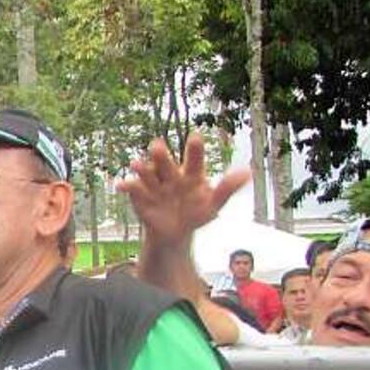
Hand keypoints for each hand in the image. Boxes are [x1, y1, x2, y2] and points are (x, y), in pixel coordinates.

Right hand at [116, 133, 250, 244]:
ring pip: (148, 173)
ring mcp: (154, 184)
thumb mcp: (213, 204)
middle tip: (157, 145)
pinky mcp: (140, 195)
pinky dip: (127, 185)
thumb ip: (226, 189)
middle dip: (161, 155)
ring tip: (137, 164)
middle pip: (166, 163)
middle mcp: (171, 174)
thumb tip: (247, 172)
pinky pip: (132, 188)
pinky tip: (121, 185)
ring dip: (142, 168)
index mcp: (191, 174)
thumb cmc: (196, 213)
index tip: (196, 137)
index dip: (194, 150)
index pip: (194, 160)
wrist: (174, 232)